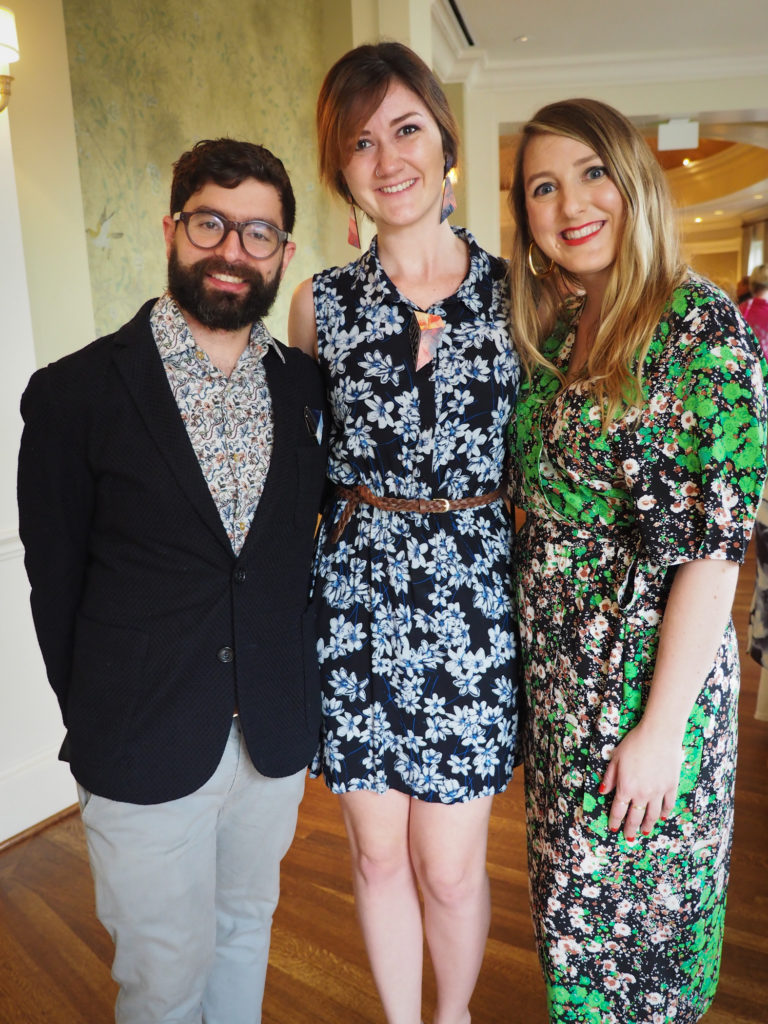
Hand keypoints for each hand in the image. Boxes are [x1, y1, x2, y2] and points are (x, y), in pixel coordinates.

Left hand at [599, 720, 682, 840]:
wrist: (659, 735)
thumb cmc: (634, 743)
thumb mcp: (616, 758)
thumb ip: (609, 778)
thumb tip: (603, 792)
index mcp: (626, 787)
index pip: (619, 810)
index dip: (615, 820)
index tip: (613, 828)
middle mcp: (642, 794)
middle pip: (635, 817)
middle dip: (630, 829)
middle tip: (628, 837)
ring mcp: (658, 792)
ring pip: (653, 815)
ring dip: (647, 825)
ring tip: (644, 832)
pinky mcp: (671, 787)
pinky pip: (668, 805)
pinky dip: (664, 813)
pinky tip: (662, 817)